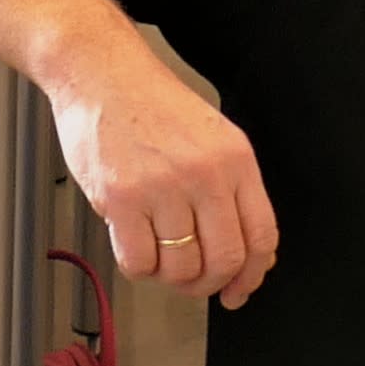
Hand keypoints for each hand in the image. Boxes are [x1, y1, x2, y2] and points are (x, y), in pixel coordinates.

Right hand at [54, 51, 276, 307]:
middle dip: (209, 283)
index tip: (239, 290)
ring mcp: (163, 186)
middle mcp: (204, 174)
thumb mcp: (212, 136)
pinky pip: (139, 262)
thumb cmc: (152, 105)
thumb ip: (232, 190)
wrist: (102, 74)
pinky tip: (133, 242)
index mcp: (235, 159)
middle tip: (194, 281)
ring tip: (158, 253)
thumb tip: (248, 253)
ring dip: (169, 276)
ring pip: (181, 268)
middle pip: (224, 259)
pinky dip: (138, 266)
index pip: (262, 235)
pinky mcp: (121, 198)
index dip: (252, 275)